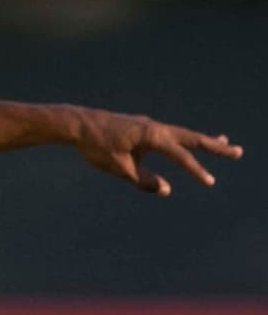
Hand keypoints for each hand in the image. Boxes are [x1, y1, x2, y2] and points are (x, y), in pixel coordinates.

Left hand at [73, 108, 243, 195]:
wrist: (77, 124)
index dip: (195, 170)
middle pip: (190, 137)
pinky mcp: (142, 128)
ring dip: (203, 140)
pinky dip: (183, 139)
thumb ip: (143, 179)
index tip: (210, 182)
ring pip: (181, 134)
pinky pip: (168, 134)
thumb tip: (166, 189)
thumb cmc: (96, 145)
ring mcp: (148, 126)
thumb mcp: (119, 167)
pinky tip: (188, 143)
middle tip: (237, 152)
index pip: (179, 154)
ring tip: (224, 143)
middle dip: (214, 146)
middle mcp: (153, 127)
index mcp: (150, 135)